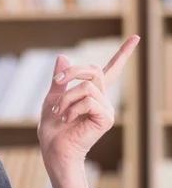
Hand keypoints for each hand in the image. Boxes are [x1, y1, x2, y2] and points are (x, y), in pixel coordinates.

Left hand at [37, 35, 139, 187]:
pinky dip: (72, 108)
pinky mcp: (106, 118)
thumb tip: (63, 56)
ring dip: (66, 98)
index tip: (136, 38)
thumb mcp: (52, 98)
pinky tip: (68, 119)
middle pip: (93, 70)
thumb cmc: (52, 128)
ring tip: (58, 112)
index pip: (110, 70)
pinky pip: (89, 101)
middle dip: (71, 72)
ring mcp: (105, 108)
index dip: (123, 54)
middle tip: (57, 81)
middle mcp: (102, 99)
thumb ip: (59, 79)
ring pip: (86, 87)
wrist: (53, 149)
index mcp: (91, 93)